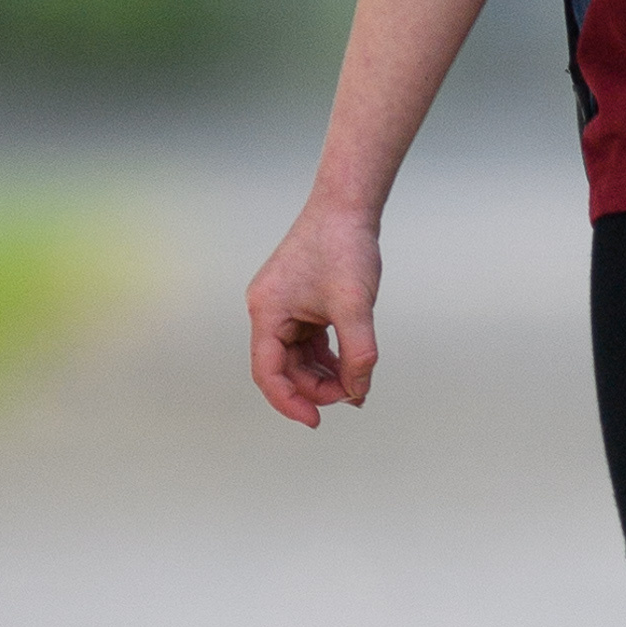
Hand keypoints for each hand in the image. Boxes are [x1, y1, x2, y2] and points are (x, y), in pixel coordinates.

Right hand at [247, 189, 385, 427]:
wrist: (347, 205)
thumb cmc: (344, 247)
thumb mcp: (355, 306)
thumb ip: (357, 353)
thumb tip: (358, 391)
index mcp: (267, 312)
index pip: (268, 372)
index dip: (290, 402)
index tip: (316, 421)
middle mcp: (269, 311)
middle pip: (285, 368)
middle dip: (317, 387)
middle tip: (352, 396)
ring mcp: (285, 307)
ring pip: (299, 358)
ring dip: (325, 374)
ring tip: (355, 386)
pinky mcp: (301, 302)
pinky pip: (309, 342)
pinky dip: (329, 357)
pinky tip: (351, 367)